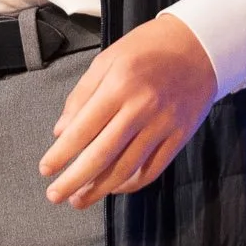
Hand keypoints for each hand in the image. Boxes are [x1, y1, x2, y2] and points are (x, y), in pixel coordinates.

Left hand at [38, 15, 217, 207]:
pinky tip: (114, 188)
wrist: (199, 46)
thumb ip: (82, 96)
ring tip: (80, 199)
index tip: (45, 169)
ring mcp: (164, 125)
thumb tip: (60, 132)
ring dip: (101, 188)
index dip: (62, 153)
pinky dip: (131, 183)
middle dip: (75, 179)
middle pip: (103, 154)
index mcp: (118, 86)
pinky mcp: (180, 136)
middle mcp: (141, 108)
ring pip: (128, 167)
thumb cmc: (146, 49)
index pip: (83, 129)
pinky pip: (153, 168)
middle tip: (54, 196)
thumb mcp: (107, 60)